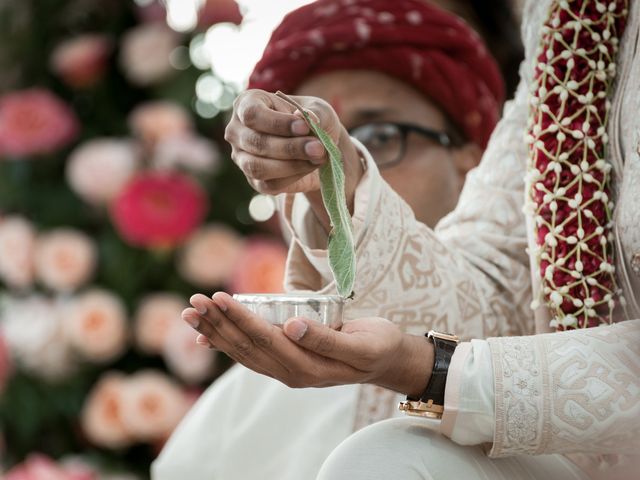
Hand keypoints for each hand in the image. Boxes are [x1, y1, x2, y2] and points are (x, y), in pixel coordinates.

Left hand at [182, 292, 432, 395]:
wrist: (386, 361)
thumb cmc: (377, 345)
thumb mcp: (362, 343)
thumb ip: (326, 338)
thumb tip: (290, 326)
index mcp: (307, 367)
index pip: (265, 340)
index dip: (240, 318)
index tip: (219, 297)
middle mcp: (291, 373)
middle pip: (246, 347)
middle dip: (218, 323)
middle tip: (193, 301)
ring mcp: (287, 371)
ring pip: (243, 352)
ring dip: (216, 331)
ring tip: (191, 314)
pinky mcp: (286, 363)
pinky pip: (251, 355)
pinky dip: (227, 343)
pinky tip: (208, 335)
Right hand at [224, 90, 363, 225]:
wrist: (315, 146)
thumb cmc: (311, 120)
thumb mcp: (319, 109)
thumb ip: (314, 112)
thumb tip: (303, 118)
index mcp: (246, 103)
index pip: (252, 114)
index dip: (278, 123)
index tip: (305, 127)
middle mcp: (237, 131)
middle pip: (256, 142)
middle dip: (290, 147)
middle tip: (318, 148)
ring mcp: (242, 158)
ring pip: (258, 167)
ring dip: (291, 165)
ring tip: (318, 158)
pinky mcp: (254, 181)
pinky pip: (270, 184)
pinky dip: (293, 177)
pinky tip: (310, 167)